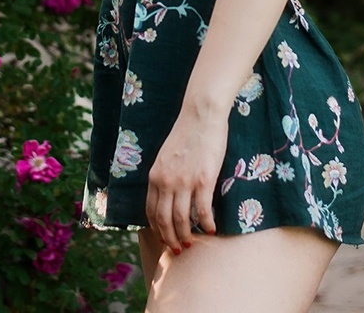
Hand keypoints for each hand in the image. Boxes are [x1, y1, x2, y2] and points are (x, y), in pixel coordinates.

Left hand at [145, 110, 226, 252]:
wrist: (200, 115)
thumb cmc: (187, 132)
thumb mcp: (167, 155)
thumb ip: (165, 174)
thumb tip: (168, 193)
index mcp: (155, 175)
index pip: (151, 210)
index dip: (156, 228)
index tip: (163, 237)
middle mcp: (166, 181)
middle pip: (163, 220)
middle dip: (169, 238)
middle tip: (177, 249)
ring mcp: (184, 181)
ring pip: (181, 219)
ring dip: (185, 235)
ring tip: (191, 244)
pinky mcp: (203, 180)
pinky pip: (202, 210)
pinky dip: (206, 224)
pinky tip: (212, 230)